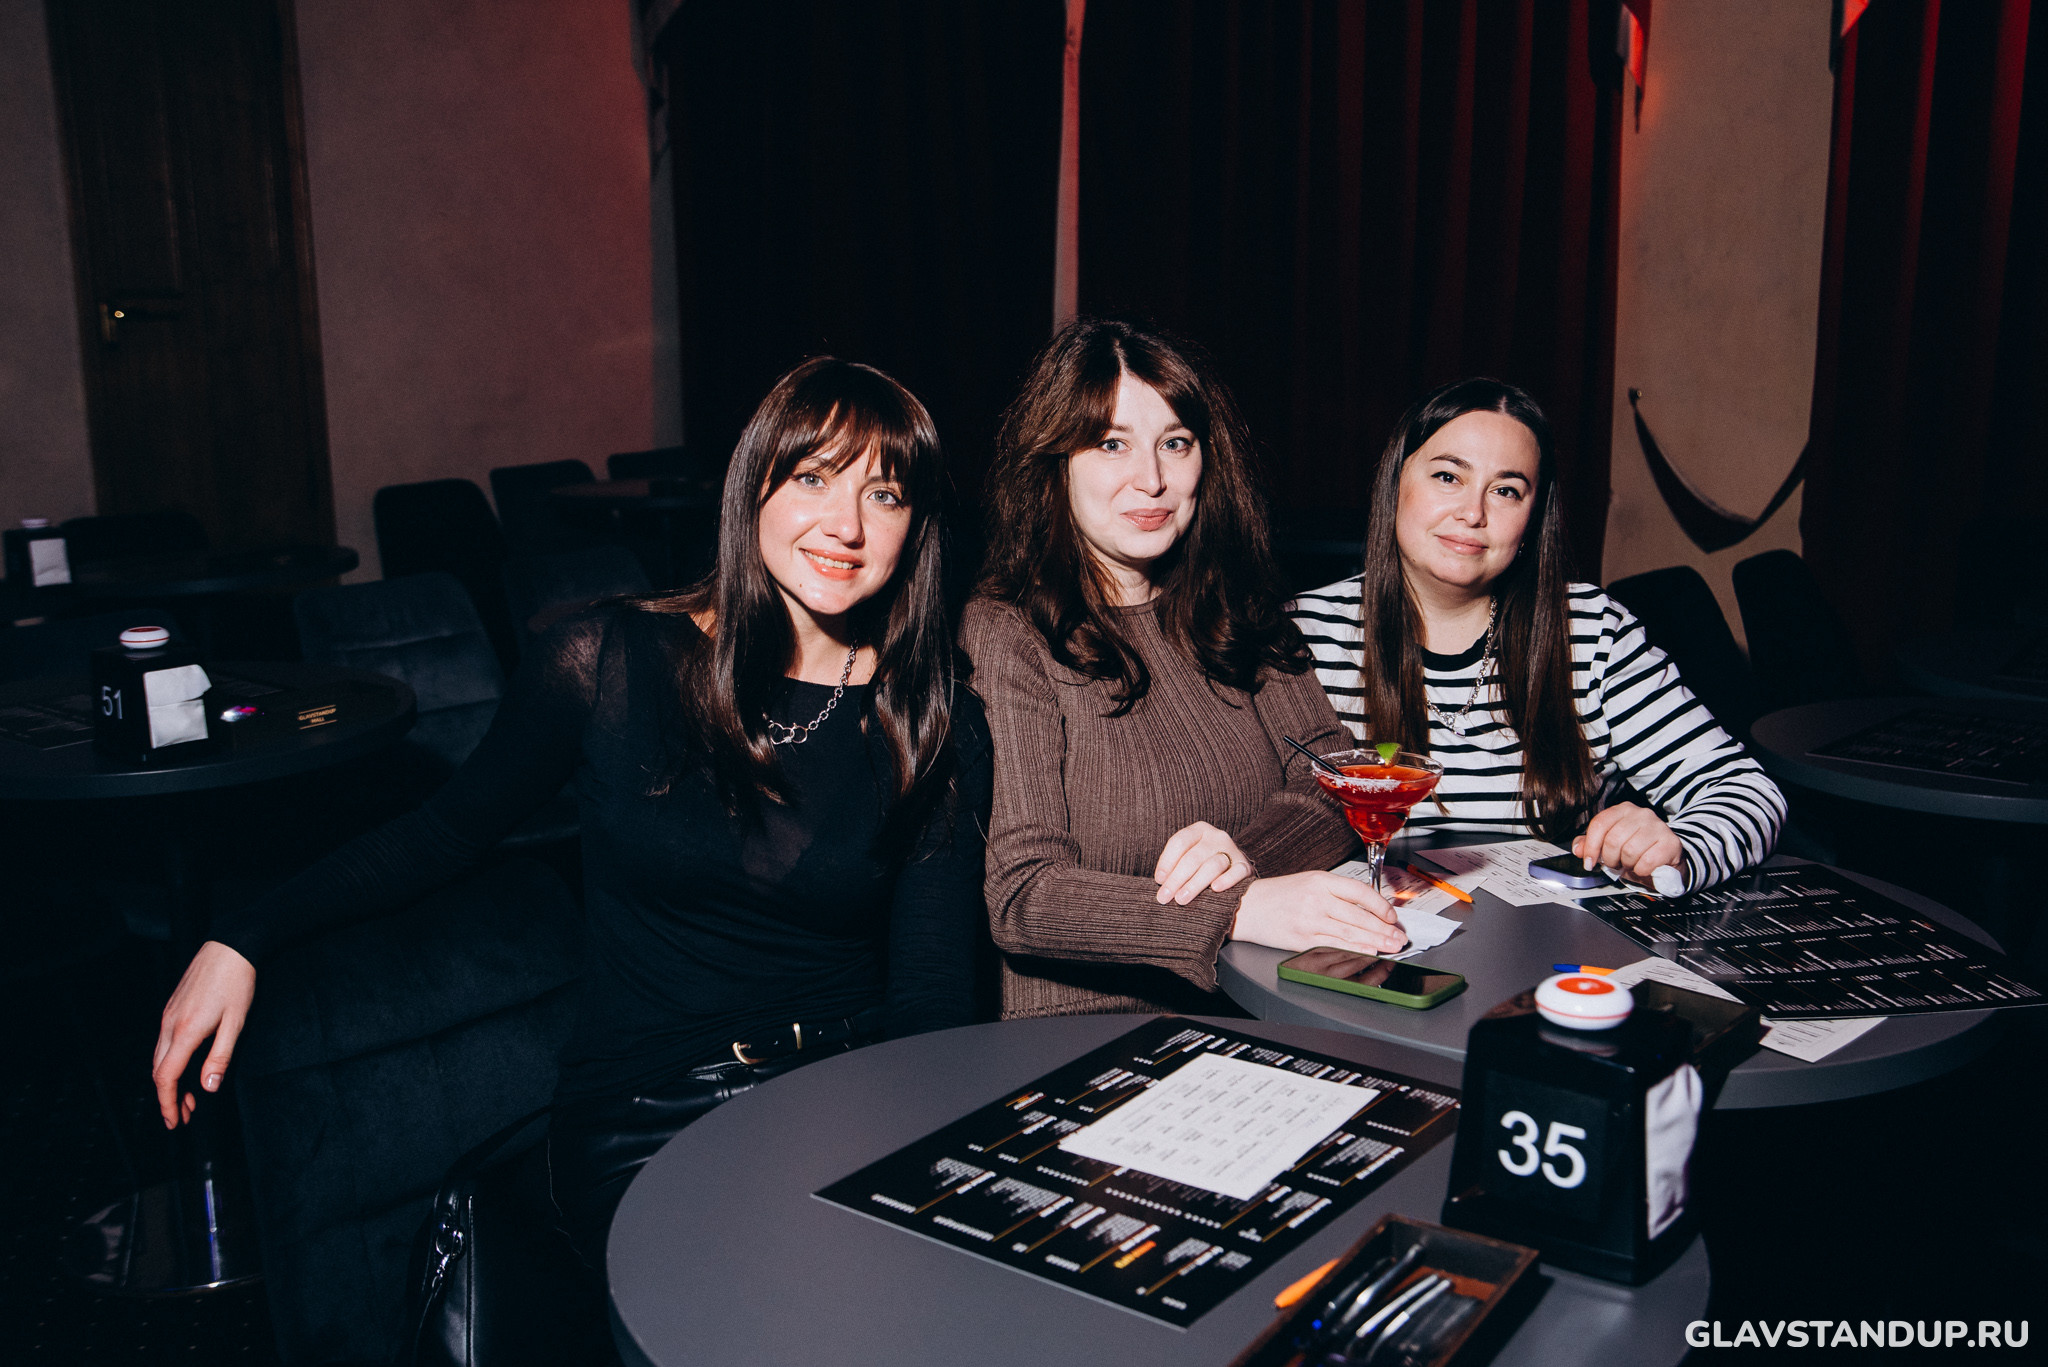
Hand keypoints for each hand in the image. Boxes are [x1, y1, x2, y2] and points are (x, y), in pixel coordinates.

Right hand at [152, 941, 255, 1128]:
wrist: (230, 946)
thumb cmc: (237, 982)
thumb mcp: (236, 1022)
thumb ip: (220, 1056)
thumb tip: (207, 1086)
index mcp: (185, 1032)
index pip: (167, 1077)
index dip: (168, 1103)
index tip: (174, 1121)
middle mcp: (169, 1025)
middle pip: (159, 1071)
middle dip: (169, 1097)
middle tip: (184, 1115)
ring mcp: (168, 1015)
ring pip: (160, 1057)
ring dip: (170, 1080)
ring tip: (188, 1097)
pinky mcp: (172, 1007)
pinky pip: (164, 1042)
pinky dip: (170, 1062)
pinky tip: (185, 1067)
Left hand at [1154, 821, 1252, 904]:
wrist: (1234, 870)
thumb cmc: (1202, 866)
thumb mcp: (1188, 857)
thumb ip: (1175, 866)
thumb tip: (1161, 884)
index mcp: (1199, 830)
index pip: (1179, 842)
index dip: (1166, 862)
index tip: (1159, 881)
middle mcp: (1216, 837)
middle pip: (1193, 857)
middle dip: (1176, 879)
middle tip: (1165, 897)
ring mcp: (1232, 850)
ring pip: (1212, 865)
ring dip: (1195, 883)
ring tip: (1182, 899)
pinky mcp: (1245, 866)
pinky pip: (1236, 872)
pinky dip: (1226, 880)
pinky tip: (1215, 889)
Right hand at [1229, 871, 1407, 955]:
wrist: (1247, 906)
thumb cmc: (1278, 894)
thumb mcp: (1309, 881)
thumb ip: (1337, 892)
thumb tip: (1369, 908)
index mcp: (1320, 880)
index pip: (1360, 892)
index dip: (1381, 906)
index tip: (1393, 916)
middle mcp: (1316, 899)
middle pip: (1359, 916)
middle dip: (1384, 929)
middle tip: (1400, 937)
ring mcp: (1309, 920)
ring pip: (1350, 932)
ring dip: (1375, 942)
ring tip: (1391, 946)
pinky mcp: (1302, 939)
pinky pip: (1334, 946)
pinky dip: (1354, 950)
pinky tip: (1367, 952)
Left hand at [1573, 803, 1684, 888]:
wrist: (1665, 860)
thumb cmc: (1636, 851)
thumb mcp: (1610, 846)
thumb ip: (1591, 845)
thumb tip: (1578, 849)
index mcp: (1622, 810)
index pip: (1599, 824)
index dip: (1591, 847)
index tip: (1589, 863)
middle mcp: (1641, 813)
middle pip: (1613, 840)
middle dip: (1611, 859)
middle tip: (1617, 864)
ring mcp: (1657, 826)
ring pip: (1629, 851)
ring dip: (1628, 865)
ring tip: (1631, 864)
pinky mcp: (1670, 842)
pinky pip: (1647, 862)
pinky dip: (1642, 870)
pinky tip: (1644, 867)